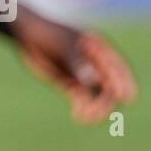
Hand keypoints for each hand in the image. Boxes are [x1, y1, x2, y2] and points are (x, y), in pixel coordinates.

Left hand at [13, 10, 137, 124]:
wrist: (26, 34)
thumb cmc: (47, 33)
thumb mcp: (63, 45)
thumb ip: (78, 62)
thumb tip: (95, 81)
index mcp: (101, 50)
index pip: (119, 70)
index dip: (123, 84)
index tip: (122, 96)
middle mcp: (96, 65)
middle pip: (111, 88)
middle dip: (107, 101)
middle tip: (95, 111)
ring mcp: (84, 75)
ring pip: (98, 97)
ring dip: (96, 109)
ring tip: (85, 117)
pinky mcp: (71, 84)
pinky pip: (83, 100)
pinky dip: (83, 109)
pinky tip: (78, 116)